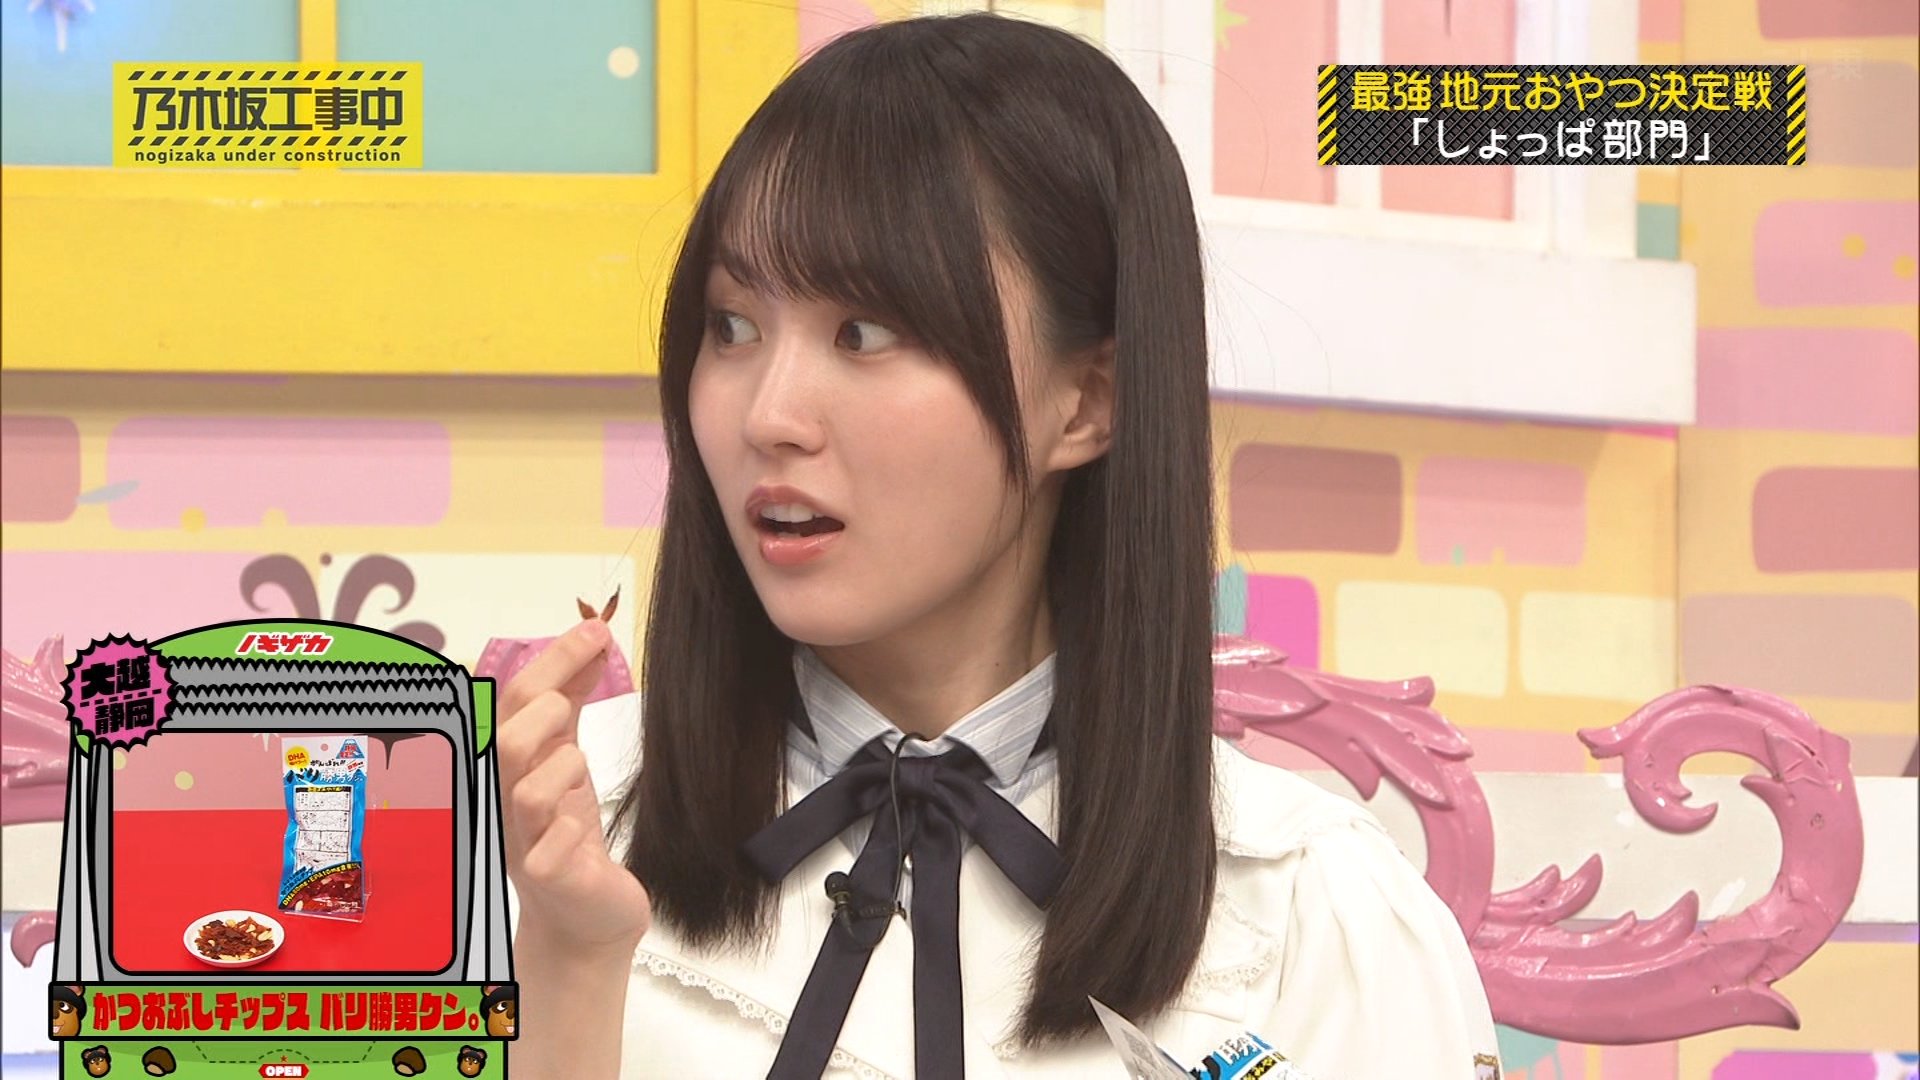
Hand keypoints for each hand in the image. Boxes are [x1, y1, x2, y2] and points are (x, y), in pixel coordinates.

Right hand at [498, 618, 651, 952]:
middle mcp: (506, 801)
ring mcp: (522, 842)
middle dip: (543, 707)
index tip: (597, 628)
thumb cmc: (570, 835)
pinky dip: (568, 832)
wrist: (587, 917)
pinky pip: (548, 852)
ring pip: (526, 793)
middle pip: (507, 741)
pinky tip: (580, 832)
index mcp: (510, 765)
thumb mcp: (571, 758)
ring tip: (580, 768)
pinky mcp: (547, 880)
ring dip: (561, 768)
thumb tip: (592, 637)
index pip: (514, 701)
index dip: (554, 660)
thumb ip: (573, 701)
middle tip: (573, 704)